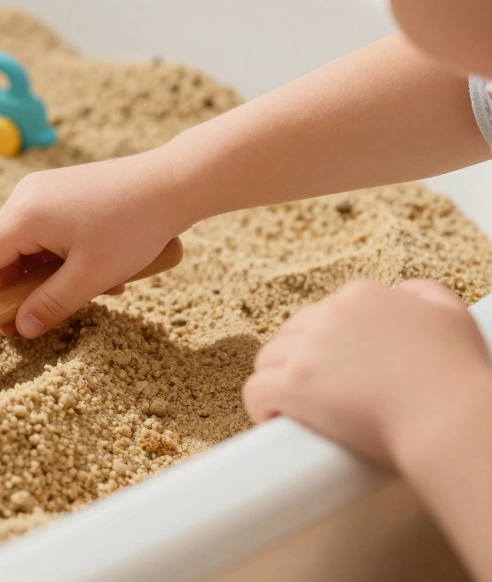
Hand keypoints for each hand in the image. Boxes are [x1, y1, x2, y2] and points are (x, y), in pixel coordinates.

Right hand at [0, 148, 191, 337]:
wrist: (173, 182)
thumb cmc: (133, 227)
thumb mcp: (90, 277)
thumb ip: (50, 305)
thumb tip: (22, 329)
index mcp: (23, 215)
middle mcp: (24, 197)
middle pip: (0, 251)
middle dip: (16, 289)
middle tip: (33, 321)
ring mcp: (42, 190)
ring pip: (25, 244)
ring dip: (43, 275)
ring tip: (81, 294)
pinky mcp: (60, 190)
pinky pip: (43, 230)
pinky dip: (57, 256)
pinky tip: (91, 272)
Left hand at [243, 279, 491, 467]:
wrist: (450, 419)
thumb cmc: (455, 377)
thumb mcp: (450, 315)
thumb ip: (423, 293)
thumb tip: (399, 291)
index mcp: (361, 296)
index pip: (320, 314)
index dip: (322, 345)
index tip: (334, 370)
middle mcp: (329, 316)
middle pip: (290, 335)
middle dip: (297, 362)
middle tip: (316, 393)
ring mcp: (309, 350)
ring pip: (267, 360)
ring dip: (277, 382)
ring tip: (295, 408)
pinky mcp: (294, 385)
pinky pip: (255, 390)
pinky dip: (260, 406)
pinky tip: (274, 419)